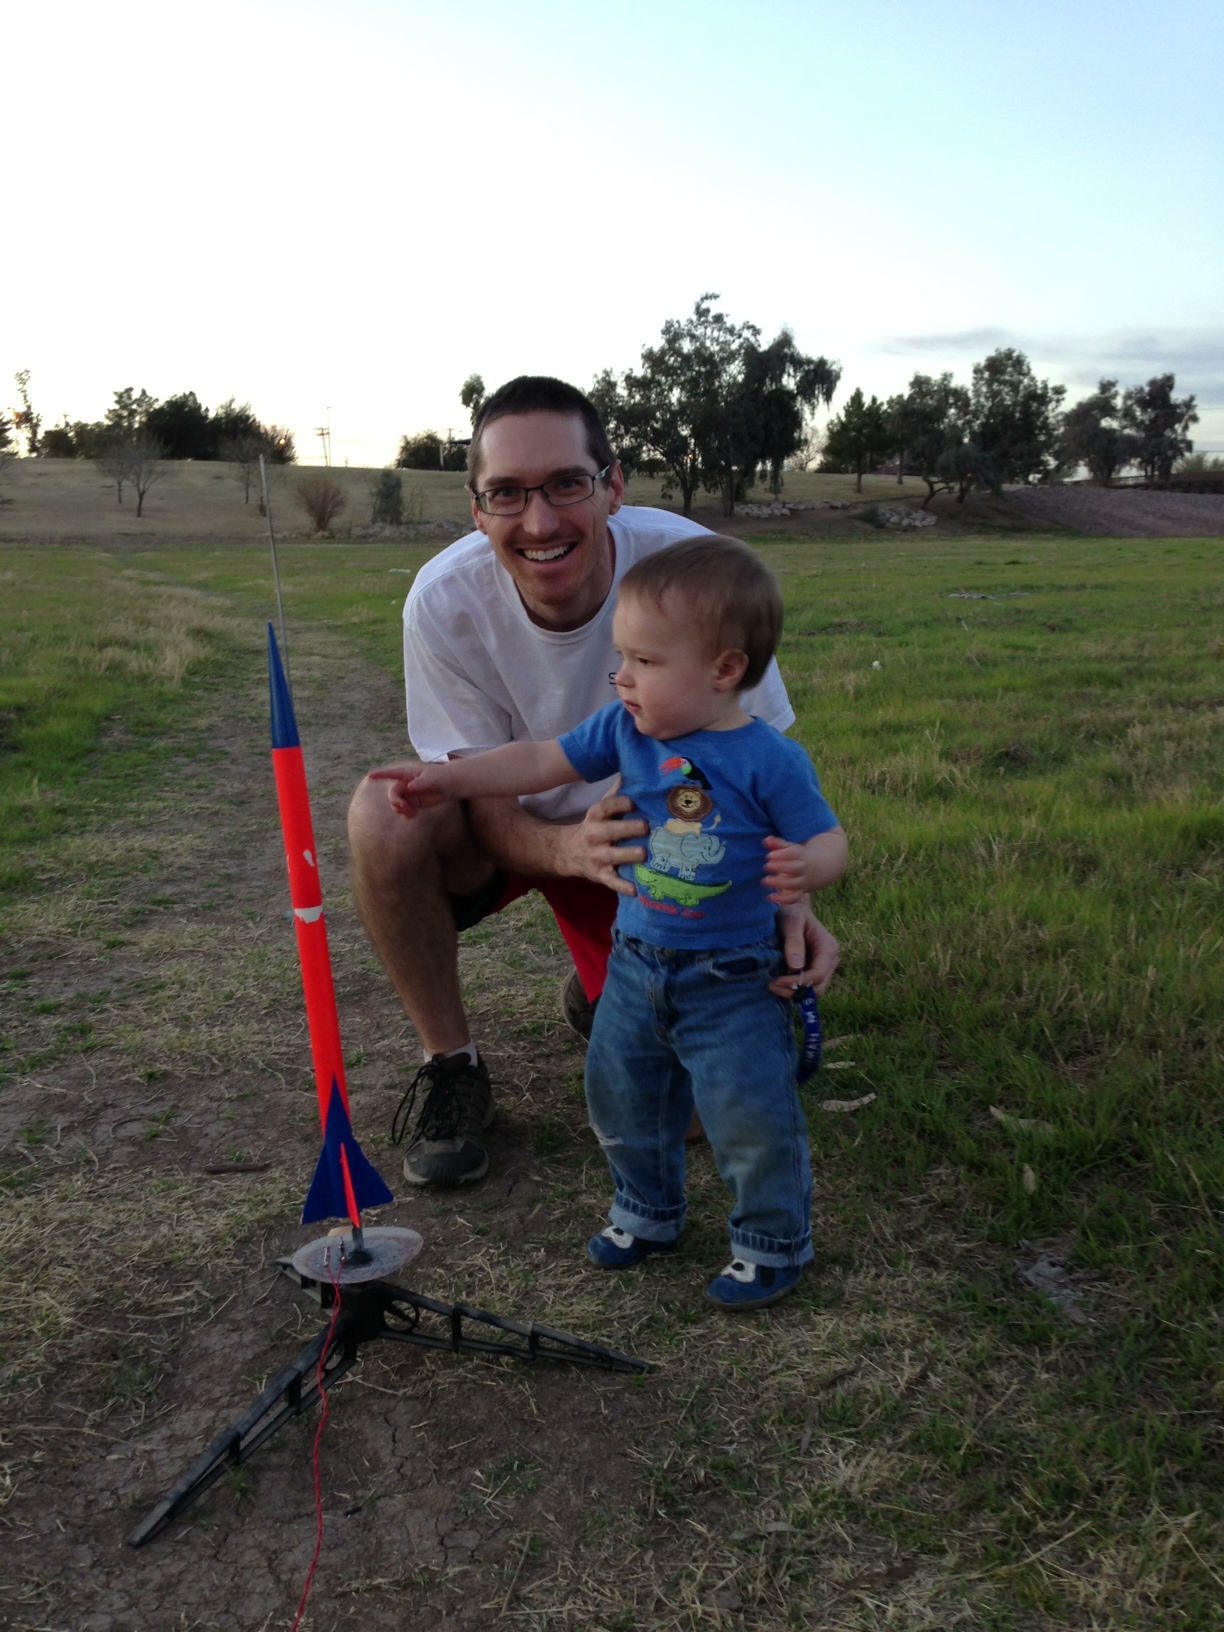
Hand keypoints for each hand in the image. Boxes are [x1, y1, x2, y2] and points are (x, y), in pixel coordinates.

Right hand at [368, 763, 455, 817]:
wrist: (450, 785)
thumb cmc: (441, 777)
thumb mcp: (432, 779)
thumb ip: (421, 783)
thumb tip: (410, 787)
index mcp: (407, 774)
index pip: (391, 773)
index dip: (380, 775)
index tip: (369, 776)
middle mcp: (405, 784)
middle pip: (392, 794)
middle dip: (396, 802)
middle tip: (405, 807)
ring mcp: (408, 794)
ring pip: (396, 803)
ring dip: (401, 809)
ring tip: (412, 813)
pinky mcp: (413, 803)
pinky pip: (403, 810)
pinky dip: (406, 814)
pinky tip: (414, 815)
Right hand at [556, 777, 647, 895]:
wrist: (569, 852)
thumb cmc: (595, 826)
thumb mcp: (600, 809)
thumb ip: (616, 792)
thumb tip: (634, 768)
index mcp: (595, 816)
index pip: (605, 807)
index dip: (619, 804)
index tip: (633, 802)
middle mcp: (594, 835)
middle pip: (610, 831)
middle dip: (628, 829)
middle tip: (645, 826)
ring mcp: (596, 856)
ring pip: (612, 856)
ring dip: (628, 855)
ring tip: (644, 854)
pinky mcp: (600, 875)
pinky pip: (611, 882)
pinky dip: (623, 886)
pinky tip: (636, 890)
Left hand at [763, 828, 848, 901]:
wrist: (821, 868)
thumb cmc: (799, 856)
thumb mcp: (792, 848)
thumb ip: (778, 844)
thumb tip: (766, 840)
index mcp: (802, 855)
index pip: (793, 853)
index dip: (781, 854)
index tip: (769, 855)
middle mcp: (804, 869)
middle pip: (794, 868)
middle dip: (779, 867)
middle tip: (767, 866)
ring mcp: (803, 881)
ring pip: (793, 884)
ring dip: (778, 883)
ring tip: (765, 880)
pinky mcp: (800, 892)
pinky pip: (793, 898)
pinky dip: (782, 899)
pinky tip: (770, 897)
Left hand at [769, 901, 839, 998]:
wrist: (792, 909)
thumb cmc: (792, 912)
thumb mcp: (791, 922)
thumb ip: (794, 942)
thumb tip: (796, 967)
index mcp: (828, 949)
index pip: (818, 975)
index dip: (798, 982)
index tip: (777, 981)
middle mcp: (830, 962)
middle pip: (817, 988)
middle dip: (795, 990)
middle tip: (771, 985)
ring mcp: (822, 968)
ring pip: (812, 992)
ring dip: (792, 992)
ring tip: (772, 984)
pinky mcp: (812, 971)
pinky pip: (805, 988)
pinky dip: (792, 989)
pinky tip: (777, 983)